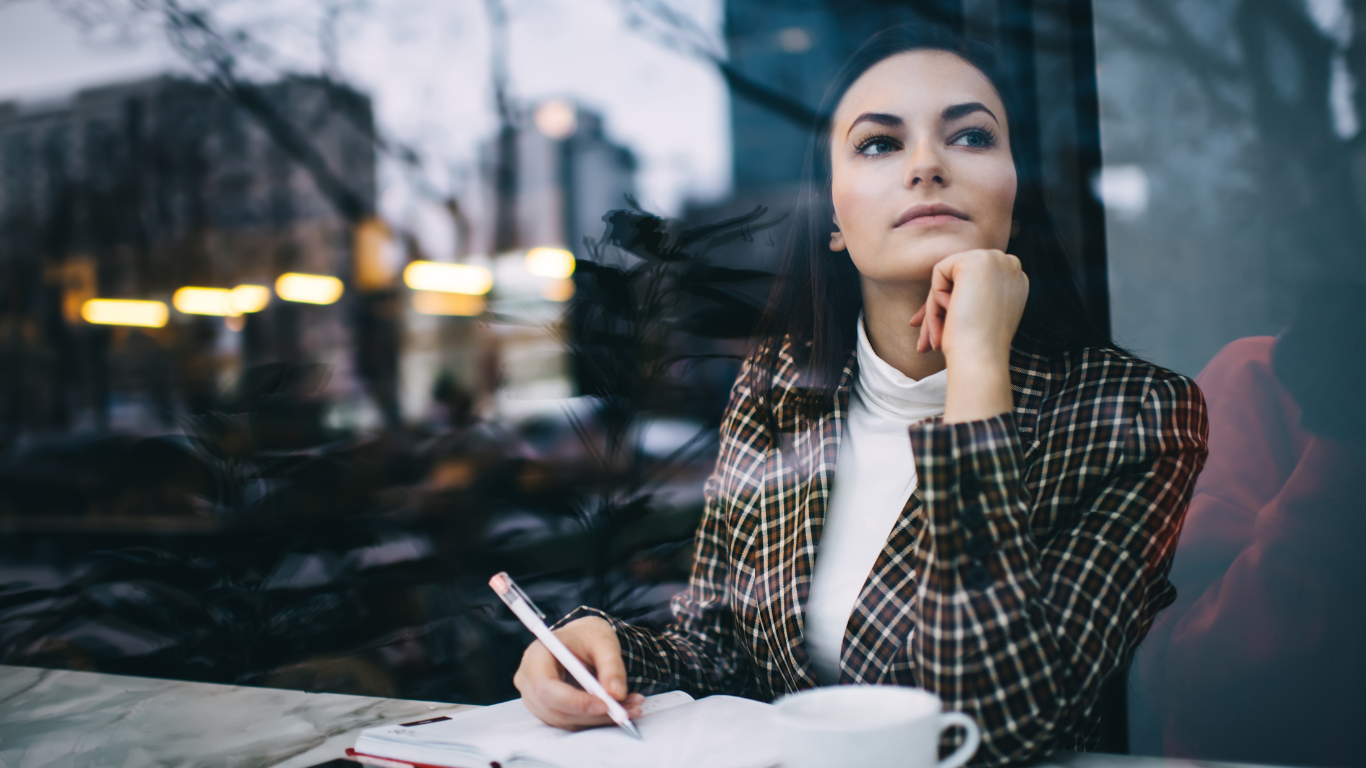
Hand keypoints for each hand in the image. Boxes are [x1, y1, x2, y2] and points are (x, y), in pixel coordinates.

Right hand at [513, 616, 644, 729]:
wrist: (581, 639)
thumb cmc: (587, 636)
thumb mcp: (604, 641)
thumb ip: (611, 666)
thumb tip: (617, 694)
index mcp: (537, 655)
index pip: (546, 687)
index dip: (574, 701)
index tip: (605, 704)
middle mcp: (529, 679)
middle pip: (555, 709)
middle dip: (592, 714)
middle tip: (625, 711)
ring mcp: (535, 698)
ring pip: (566, 720)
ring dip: (598, 719)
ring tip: (629, 707)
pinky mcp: (547, 710)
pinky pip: (570, 722)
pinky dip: (595, 720)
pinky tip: (618, 709)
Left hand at [910, 249, 1027, 422]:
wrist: (981, 358)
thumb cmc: (977, 349)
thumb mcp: (979, 319)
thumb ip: (970, 301)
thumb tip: (947, 297)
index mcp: (1016, 282)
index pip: (973, 285)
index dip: (952, 305)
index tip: (934, 335)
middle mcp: (1011, 266)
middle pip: (959, 278)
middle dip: (938, 308)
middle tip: (923, 346)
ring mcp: (996, 259)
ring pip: (947, 276)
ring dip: (936, 307)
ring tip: (936, 339)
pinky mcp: (976, 259)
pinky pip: (939, 273)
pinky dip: (936, 297)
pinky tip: (952, 314)